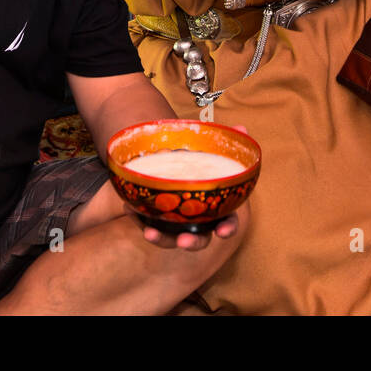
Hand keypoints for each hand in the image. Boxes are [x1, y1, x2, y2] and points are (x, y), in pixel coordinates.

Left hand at [139, 123, 250, 249]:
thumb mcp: (209, 150)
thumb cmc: (197, 160)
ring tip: (150, 233)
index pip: (227, 222)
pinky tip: (129, 207)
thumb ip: (224, 143)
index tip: (223, 232)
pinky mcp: (153, 219)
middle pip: (199, 239)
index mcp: (215, 206)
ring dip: (161, 239)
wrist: (170, 158)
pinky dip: (137, 217)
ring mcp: (174, 223)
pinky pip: (145, 222)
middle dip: (192, 242)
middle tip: (183, 241)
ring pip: (170, 238)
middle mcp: (196, 220)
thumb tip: (242, 128)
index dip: (228, 228)